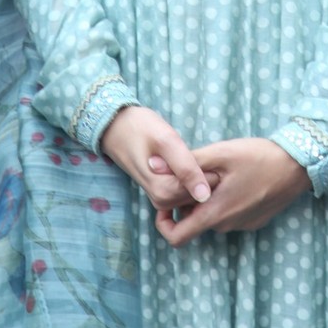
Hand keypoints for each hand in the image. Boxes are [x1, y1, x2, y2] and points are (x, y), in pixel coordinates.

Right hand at [101, 105, 215, 211]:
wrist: (116, 126)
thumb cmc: (141, 128)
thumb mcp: (166, 141)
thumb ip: (186, 168)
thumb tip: (204, 196)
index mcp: (163, 192)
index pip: (204, 191)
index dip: (211, 171)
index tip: (207, 154)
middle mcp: (160, 200)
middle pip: (197, 194)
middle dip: (205, 174)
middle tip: (202, 152)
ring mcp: (159, 197)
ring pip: (191, 192)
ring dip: (198, 174)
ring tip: (190, 152)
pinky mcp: (160, 190)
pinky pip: (183, 189)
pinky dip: (190, 176)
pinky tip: (186, 160)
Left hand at [154, 138, 310, 248]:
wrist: (298, 165)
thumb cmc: (258, 157)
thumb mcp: (219, 153)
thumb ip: (185, 163)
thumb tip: (152, 166)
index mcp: (215, 213)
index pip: (177, 237)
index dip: (163, 223)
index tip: (164, 204)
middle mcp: (227, 225)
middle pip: (195, 223)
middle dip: (188, 204)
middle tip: (193, 177)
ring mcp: (243, 225)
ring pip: (214, 217)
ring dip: (209, 200)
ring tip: (218, 172)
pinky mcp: (255, 220)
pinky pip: (231, 215)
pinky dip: (226, 200)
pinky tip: (236, 178)